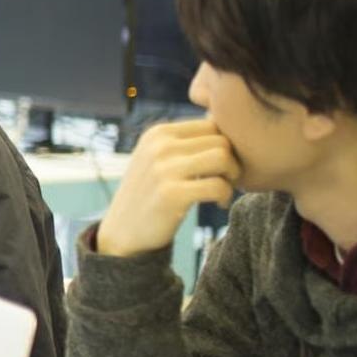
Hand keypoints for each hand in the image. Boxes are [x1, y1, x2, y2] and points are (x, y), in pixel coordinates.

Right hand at [96, 119, 240, 256]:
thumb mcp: (157, 158)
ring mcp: (164, 169)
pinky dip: (226, 196)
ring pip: (223, 157)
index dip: (225, 145)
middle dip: (232, 161)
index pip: (211, 124)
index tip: (220, 167)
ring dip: (232, 176)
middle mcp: (159, 145)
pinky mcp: (172, 194)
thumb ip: (184, 142)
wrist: (123, 232)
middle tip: (226, 181)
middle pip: (221, 139)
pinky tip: (219, 204)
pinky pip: (219, 185)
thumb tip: (226, 124)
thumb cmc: (150, 194)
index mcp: (158, 133)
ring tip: (223, 190)